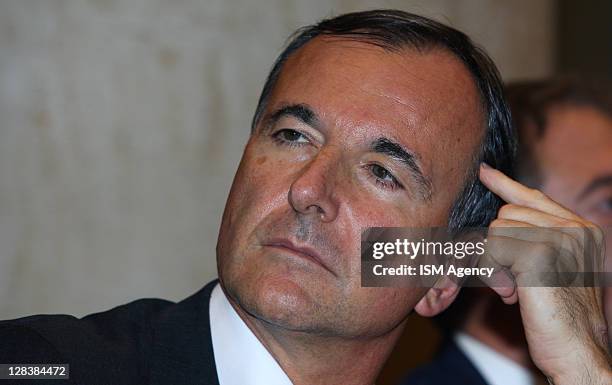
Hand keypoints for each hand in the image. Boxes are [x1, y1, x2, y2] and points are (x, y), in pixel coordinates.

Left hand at [478, 163, 611, 384]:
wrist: (577, 350)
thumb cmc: (559, 316)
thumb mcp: (549, 270)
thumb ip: (531, 242)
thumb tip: (498, 221)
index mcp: (581, 230)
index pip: (536, 198)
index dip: (506, 185)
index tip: (484, 171)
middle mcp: (575, 228)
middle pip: (507, 214)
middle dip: (499, 248)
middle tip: (513, 281)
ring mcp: (561, 236)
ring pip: (497, 229)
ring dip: (496, 263)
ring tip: (518, 289)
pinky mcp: (540, 251)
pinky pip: (492, 247)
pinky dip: (492, 271)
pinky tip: (512, 293)